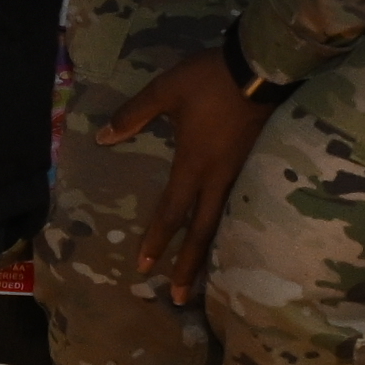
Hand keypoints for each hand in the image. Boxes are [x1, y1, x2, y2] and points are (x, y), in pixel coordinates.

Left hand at [88, 40, 275, 298]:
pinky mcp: (254, 164)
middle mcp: (217, 178)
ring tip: (201, 277)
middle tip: (177, 297)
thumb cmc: (209, 80)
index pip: (172, 212)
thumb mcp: (165, 91)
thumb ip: (134, 115)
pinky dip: (225, 227)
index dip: (158, 240)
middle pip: (202, 232)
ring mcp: (239, 174)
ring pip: (221, 222)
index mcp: (194, 165)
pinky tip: (224, 233)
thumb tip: (103, 138)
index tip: (145, 267)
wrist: (261, 67)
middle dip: (188, 266)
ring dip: (209, 251)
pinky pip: (236, 205)